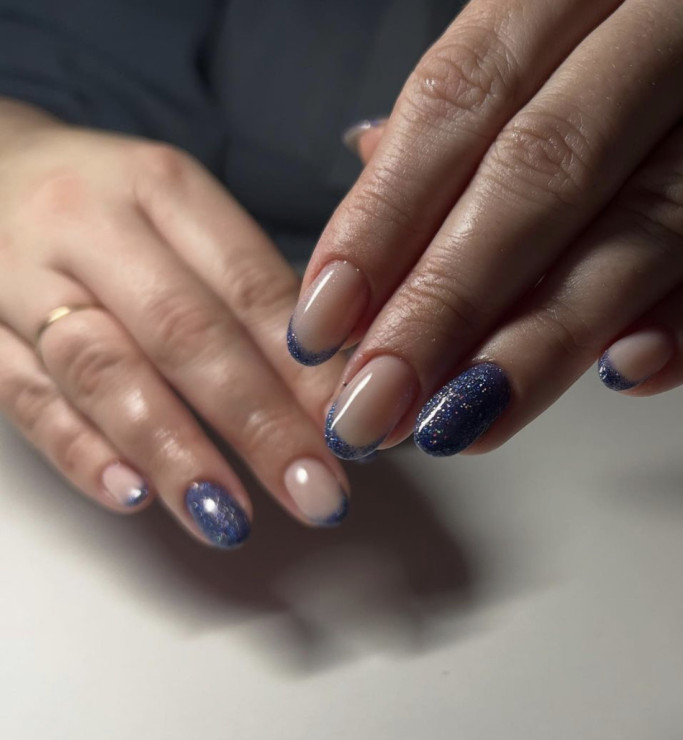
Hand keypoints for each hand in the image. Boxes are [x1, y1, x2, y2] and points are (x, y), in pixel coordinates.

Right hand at [0, 100, 350, 546]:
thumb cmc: (109, 205)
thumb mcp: (181, 212)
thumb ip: (249, 289)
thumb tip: (332, 385)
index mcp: (163, 188)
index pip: (249, 285)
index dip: (305, 368)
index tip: (349, 434)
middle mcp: (91, 226)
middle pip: (187, 334)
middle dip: (260, 424)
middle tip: (316, 494)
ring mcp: (21, 281)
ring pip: (105, 372)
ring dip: (176, 451)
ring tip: (230, 518)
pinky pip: (27, 399)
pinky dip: (81, 451)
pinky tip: (132, 495)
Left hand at [289, 0, 682, 457]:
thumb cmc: (636, 20)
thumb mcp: (550, 21)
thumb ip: (470, 98)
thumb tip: (366, 158)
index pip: (458, 101)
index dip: (382, 220)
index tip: (323, 323)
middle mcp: (676, 18)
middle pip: (544, 172)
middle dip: (448, 302)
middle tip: (377, 404)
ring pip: (653, 221)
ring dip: (549, 336)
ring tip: (466, 419)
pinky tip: (627, 373)